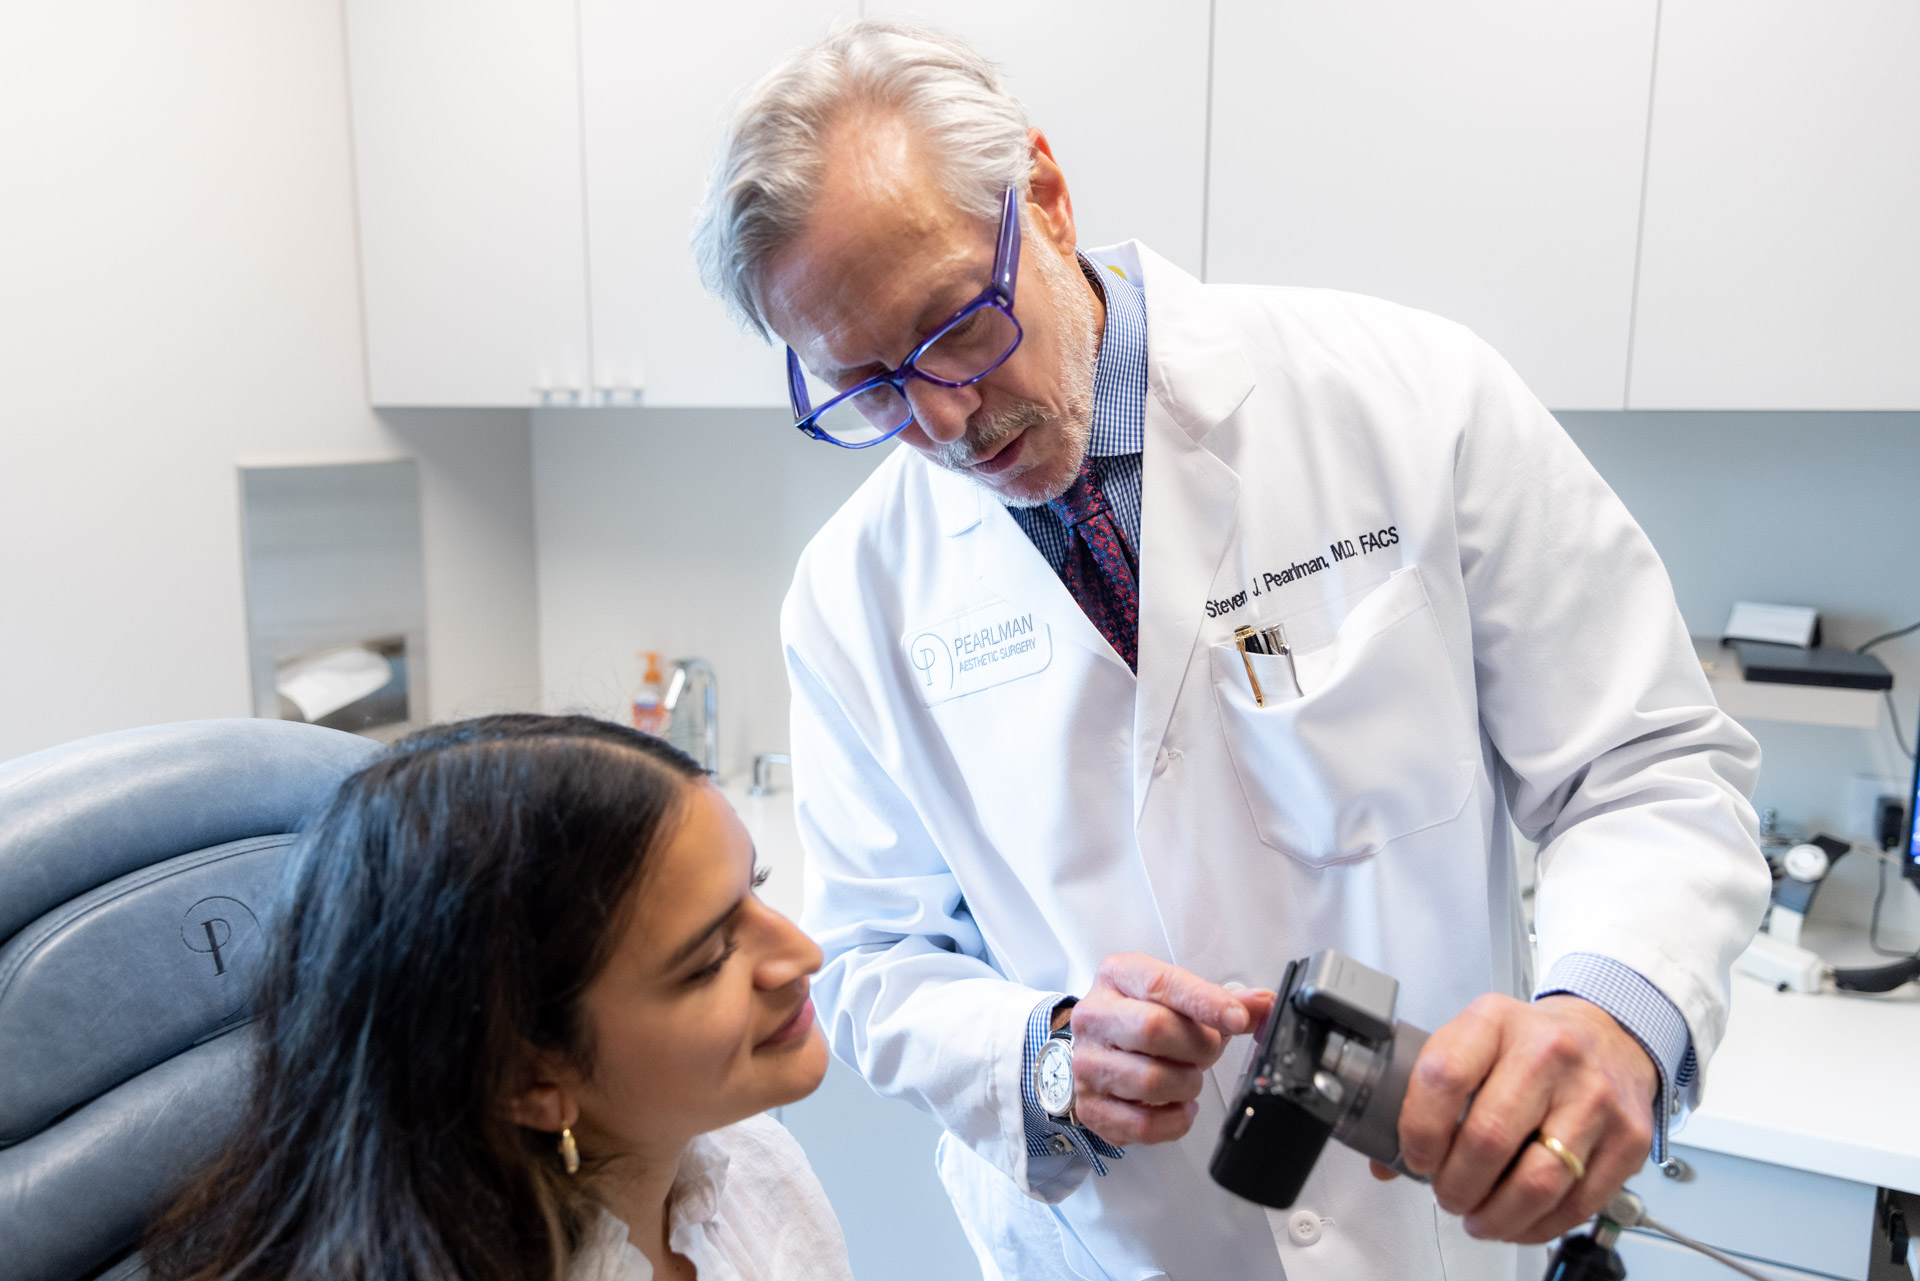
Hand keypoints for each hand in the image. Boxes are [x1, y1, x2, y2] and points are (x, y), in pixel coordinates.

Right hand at [1068, 953, 1274, 1147]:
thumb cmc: (1141, 1016)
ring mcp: (1087, 1063)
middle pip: (1154, 1029)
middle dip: (1198, 1047)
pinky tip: (1179, 1104)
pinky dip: (1175, 1120)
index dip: (1206, 1003)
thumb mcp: (1176, 996)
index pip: (1162, 984)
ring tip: (1189, 1076)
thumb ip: (1220, 1000)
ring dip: (1188, 1085)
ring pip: (1152, 1081)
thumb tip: (1263, 1004)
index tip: (1237, 1019)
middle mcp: (1095, 1016)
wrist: (1099, 1047)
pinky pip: (1143, 1125)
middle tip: (1208, 1051)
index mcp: (1117, 976)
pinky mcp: (1091, 1106)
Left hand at [1381, 994, 1656, 1243]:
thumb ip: (1429, 1094)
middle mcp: (1548, 1052)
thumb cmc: (1529, 1045)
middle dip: (1456, 1185)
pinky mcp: (1628, 1138)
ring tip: (1479, 1217)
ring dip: (1497, 1215)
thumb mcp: (1472, 1042)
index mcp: (1494, 1021)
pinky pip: (1577, 1202)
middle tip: (1448, 1195)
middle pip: (1488, 1139)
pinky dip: (1539, 1225)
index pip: (1443, 1077)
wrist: (1607, 1035)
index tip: (1417, 1157)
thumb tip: (1387, 1159)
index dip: (1420, 1130)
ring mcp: (1594, 1095)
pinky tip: (1519, 1221)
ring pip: (1537, 1181)